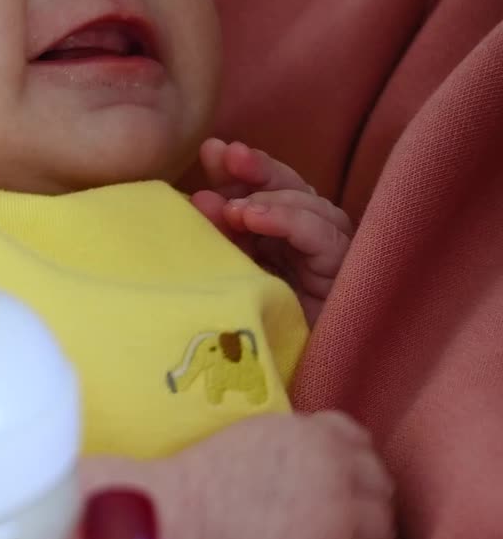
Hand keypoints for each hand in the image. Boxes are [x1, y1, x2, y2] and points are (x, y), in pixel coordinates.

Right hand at [167, 411, 401, 538]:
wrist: (152, 528)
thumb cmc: (174, 494)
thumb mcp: (238, 446)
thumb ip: (281, 454)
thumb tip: (300, 485)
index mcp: (303, 430)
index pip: (357, 445)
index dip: (352, 474)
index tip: (338, 497)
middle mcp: (330, 462)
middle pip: (380, 491)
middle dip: (366, 515)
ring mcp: (336, 512)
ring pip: (386, 536)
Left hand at [190, 138, 353, 324]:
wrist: (262, 386)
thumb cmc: (235, 333)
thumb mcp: (219, 275)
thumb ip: (215, 238)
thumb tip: (195, 200)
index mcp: (272, 242)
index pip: (263, 192)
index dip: (240, 169)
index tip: (209, 152)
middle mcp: (303, 244)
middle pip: (288, 190)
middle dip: (255, 169)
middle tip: (220, 155)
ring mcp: (327, 258)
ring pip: (310, 206)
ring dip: (267, 197)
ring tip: (232, 207)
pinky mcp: (343, 275)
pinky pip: (323, 237)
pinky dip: (289, 220)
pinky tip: (255, 216)